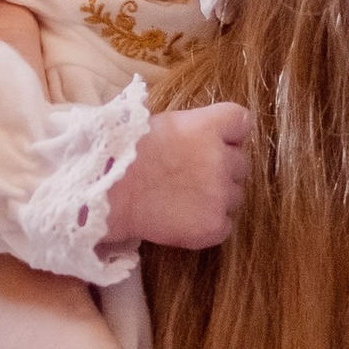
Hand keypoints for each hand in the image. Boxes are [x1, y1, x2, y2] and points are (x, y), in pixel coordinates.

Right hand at [104, 103, 250, 250]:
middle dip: (222, 169)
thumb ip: (193, 129)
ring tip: (183, 201)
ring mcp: (221, 194)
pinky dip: (208, 225)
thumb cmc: (123, 155)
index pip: (242, 122)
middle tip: (191, 176)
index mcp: (208, 126)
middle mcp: (221, 158)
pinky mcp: (214, 225)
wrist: (107, 195)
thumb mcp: (162, 125)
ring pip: (235, 196)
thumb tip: (205, 135)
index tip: (214, 142)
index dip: (230, 134)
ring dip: (217, 198)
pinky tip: (183, 220)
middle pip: (241, 163)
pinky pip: (224, 225)